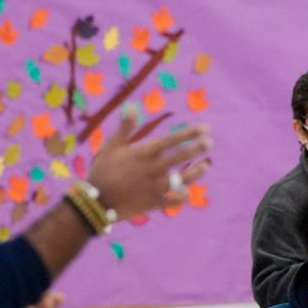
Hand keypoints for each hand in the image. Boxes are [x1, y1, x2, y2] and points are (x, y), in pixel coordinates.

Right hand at [85, 110, 211, 218]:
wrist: (97, 202)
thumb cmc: (102, 171)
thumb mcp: (111, 146)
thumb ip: (125, 127)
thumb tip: (133, 105)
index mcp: (144, 152)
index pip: (172, 140)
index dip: (190, 133)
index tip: (205, 128)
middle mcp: (154, 168)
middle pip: (181, 156)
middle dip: (197, 148)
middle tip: (210, 143)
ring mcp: (156, 187)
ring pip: (183, 178)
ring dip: (196, 172)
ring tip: (206, 165)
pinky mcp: (155, 202)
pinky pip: (174, 200)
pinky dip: (182, 196)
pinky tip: (188, 191)